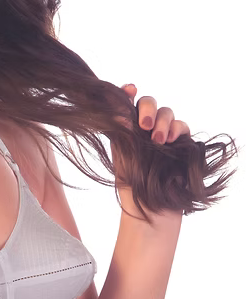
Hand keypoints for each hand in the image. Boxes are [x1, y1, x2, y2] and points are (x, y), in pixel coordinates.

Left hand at [113, 84, 190, 220]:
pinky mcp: (180, 144)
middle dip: (147, 109)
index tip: (130, 90)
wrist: (151, 208)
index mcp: (125, 128)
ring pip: (166, 112)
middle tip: (143, 125)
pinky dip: (176, 128)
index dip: (127, 93)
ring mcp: (162, 135)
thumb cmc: (131, 184)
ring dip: (162, 121)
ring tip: (157, 139)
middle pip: (148, 103)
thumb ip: (120, 127)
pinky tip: (169, 140)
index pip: (126, 103)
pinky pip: (182, 126)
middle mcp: (143, 129)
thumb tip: (116, 105)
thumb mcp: (121, 152)